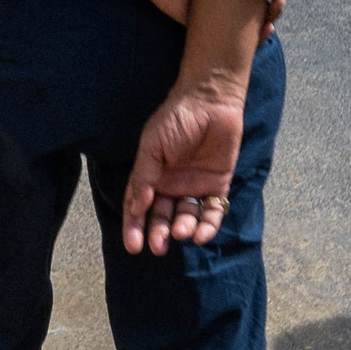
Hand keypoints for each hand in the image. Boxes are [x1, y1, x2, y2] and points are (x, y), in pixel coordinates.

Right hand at [119, 82, 246, 255]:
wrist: (210, 102)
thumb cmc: (175, 119)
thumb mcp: (152, 147)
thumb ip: (144, 177)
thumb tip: (136, 208)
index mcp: (152, 175)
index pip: (139, 206)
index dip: (134, 226)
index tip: (133, 246)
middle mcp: (171, 184)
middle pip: (162, 216)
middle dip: (158, 233)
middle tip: (159, 247)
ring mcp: (194, 186)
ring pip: (187, 217)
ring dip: (182, 228)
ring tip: (181, 232)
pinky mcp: (217, 186)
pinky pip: (212, 211)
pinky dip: (207, 225)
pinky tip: (201, 234)